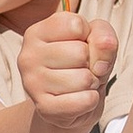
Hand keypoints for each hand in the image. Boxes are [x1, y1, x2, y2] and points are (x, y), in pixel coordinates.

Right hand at [17, 9, 117, 126]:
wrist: (69, 103)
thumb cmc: (81, 64)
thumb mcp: (95, 39)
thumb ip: (103, 36)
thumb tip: (100, 63)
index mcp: (37, 32)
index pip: (76, 25)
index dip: (89, 37)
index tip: (80, 45)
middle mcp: (28, 55)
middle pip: (80, 53)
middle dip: (91, 63)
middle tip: (81, 69)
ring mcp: (32, 83)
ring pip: (83, 79)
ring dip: (91, 83)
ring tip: (80, 84)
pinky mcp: (44, 108)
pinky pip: (84, 101)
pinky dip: (91, 101)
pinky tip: (79, 99)